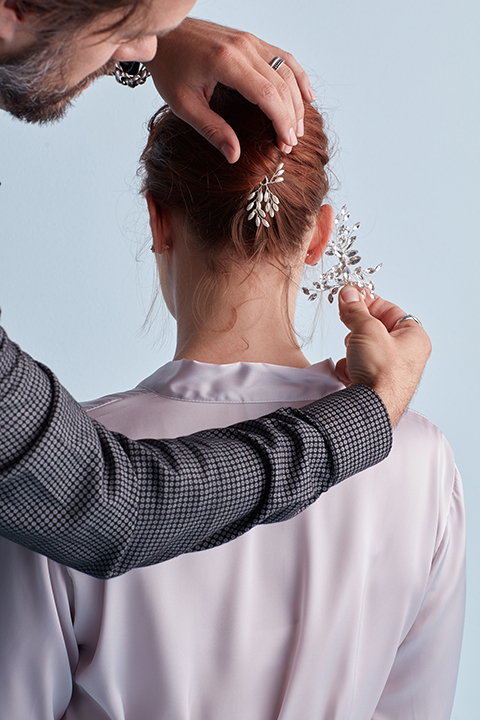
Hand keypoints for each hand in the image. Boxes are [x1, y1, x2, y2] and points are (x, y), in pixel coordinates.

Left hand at [147, 18, 314, 162]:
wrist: (162, 36)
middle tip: (290, 143)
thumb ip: (211, 131)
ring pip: (287, 70)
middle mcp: (243, 47)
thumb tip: (235, 157)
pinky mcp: (251, 40)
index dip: (281, 122)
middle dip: (291, 117)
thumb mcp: (184, 106)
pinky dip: (298, 77)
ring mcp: (249, 40)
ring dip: (297, 101)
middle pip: (282, 84)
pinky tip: (306, 96)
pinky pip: (283, 57)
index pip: (268, 95)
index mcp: (226, 62)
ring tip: (297, 128)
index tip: (285, 144)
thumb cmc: (169, 69)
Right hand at [335, 287, 431, 425]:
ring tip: (353, 355)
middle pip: (375, 329)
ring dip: (352, 350)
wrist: (372, 408)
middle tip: (348, 326)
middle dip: (358, 330)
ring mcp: (391, 371)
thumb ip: (356, 310)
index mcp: (414, 337)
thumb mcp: (367, 330)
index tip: (349, 298)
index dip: (367, 303)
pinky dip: (350, 367)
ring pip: (364, 348)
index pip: (388, 310)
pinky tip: (350, 372)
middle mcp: (406, 354)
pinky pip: (359, 367)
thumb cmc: (381, 373)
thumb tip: (349, 294)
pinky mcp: (376, 384)